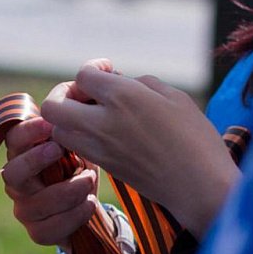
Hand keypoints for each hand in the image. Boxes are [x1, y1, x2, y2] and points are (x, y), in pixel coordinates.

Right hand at [2, 117, 99, 247]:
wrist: (89, 208)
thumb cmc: (79, 170)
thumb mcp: (78, 150)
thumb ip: (70, 137)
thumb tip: (72, 121)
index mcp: (23, 156)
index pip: (13, 140)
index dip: (27, 132)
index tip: (49, 124)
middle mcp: (18, 183)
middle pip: (12, 173)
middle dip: (34, 160)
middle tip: (58, 149)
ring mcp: (25, 209)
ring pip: (37, 203)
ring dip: (67, 190)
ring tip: (89, 179)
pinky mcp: (37, 232)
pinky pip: (51, 227)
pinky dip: (74, 214)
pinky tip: (89, 203)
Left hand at [41, 59, 239, 237]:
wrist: (199, 185)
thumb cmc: (195, 137)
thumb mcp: (174, 97)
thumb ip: (141, 83)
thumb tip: (121, 82)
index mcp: (123, 96)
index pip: (83, 75)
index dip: (94, 68)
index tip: (109, 71)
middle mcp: (103, 122)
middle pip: (53, 106)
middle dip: (62, 94)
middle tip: (84, 94)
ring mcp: (100, 148)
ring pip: (58, 131)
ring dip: (67, 120)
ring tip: (90, 115)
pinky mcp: (103, 167)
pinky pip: (75, 148)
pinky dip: (78, 138)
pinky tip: (100, 133)